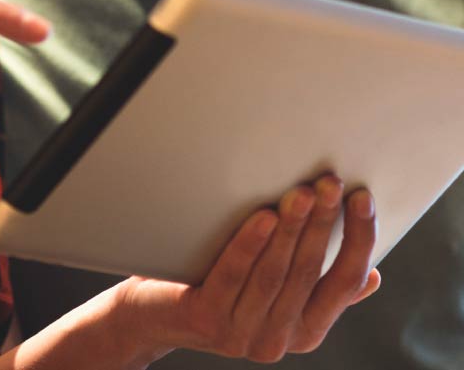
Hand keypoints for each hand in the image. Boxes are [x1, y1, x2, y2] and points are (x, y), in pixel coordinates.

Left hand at [117, 175, 378, 363]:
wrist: (151, 315)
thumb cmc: (217, 286)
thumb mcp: (273, 291)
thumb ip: (315, 287)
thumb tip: (371, 275)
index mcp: (305, 330)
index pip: (345, 283)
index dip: (358, 239)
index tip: (362, 197)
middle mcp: (280, 339)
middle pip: (310, 272)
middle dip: (323, 223)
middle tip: (330, 182)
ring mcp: (243, 333)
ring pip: (276, 272)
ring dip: (293, 229)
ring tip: (302, 191)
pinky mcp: (208, 319)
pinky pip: (234, 275)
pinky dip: (251, 243)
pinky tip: (263, 215)